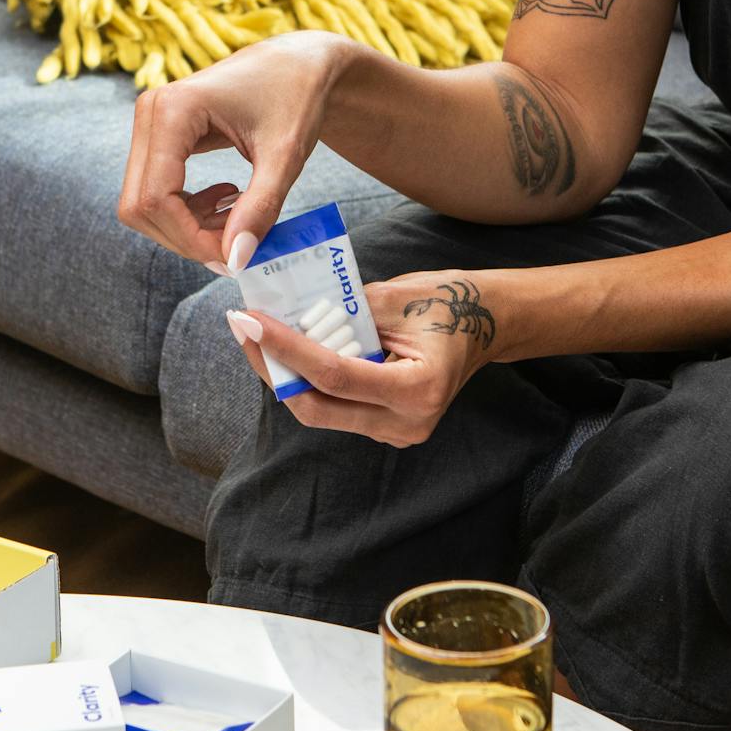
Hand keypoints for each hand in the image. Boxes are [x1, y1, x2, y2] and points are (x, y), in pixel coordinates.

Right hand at [117, 30, 360, 273]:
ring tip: (238, 217)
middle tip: (237, 246)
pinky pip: (154, 191)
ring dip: (186, 227)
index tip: (234, 257)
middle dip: (185, 237)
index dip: (190, 237)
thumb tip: (235, 260)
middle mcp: (149, 113)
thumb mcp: (285, 156)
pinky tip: (226, 202)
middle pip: (139, 206)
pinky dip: (187, 211)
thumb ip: (260, 208)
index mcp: (173, 110)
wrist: (298, 63)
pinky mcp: (158, 136)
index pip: (156, 198)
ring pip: (142, 204)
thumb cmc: (296, 97)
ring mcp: (149, 124)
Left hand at [226, 271, 499, 446]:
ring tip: (259, 334)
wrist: (486, 324)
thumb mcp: (395, 297)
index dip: (286, 349)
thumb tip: (283, 315)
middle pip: (318, 407)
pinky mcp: (386, 428)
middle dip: (274, 368)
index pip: (333, 376)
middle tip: (243, 327)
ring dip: (286, 375)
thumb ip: (342, 312)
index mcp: (418, 389)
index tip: (249, 320)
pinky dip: (309, 380)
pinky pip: (335, 408)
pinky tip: (289, 350)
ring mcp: (397, 432)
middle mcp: (407, 423)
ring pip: (322, 411)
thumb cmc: (447, 302)